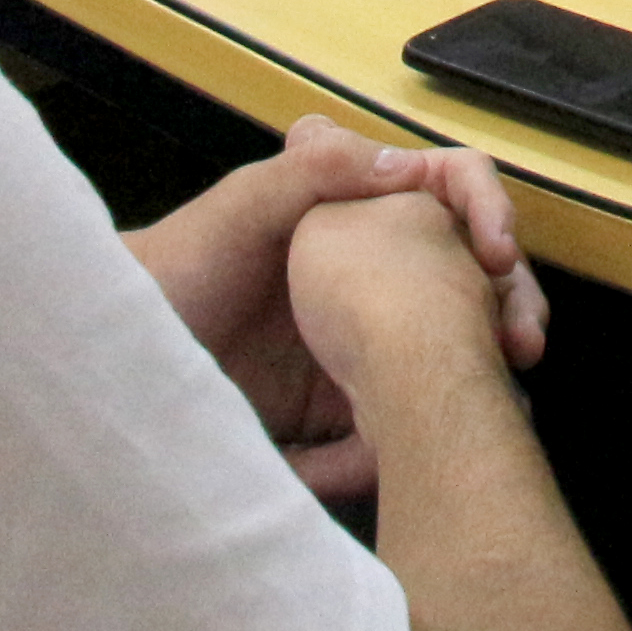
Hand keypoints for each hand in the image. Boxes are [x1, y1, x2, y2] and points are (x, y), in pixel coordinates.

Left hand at [135, 118, 539, 499]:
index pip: (447, 193)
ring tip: (469, 419)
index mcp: (356, 213)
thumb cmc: (170, 268)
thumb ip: (313, 174)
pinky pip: (392, 433)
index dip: (486, 214)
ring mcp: (360, 345)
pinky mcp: (339, 413)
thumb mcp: (236, 208)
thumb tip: (407, 165)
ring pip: (446, 361)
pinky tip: (373, 465)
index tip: (497, 254)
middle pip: (469, 279)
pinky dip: (392, 453)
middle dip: (506, 310)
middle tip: (519, 347)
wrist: (113, 367)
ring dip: (467, 387)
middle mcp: (372, 275)